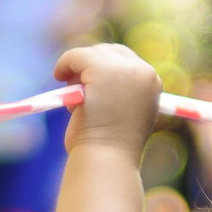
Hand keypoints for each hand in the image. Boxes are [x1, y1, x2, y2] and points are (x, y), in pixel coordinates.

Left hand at [56, 43, 162, 157]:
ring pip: (92, 54)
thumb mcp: (126, 115)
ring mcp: (122, 68)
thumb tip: (98, 81)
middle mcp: (143, 71)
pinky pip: (76, 56)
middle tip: (79, 89)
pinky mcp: (99, 68)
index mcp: (153, 83)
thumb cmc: (114, 147)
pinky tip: (58, 77)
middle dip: (91, 67)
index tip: (91, 86)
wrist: (107, 158)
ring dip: (78, 71)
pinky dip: (64, 64)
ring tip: (76, 99)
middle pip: (111, 52)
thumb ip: (120, 93)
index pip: (128, 62)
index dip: (107, 71)